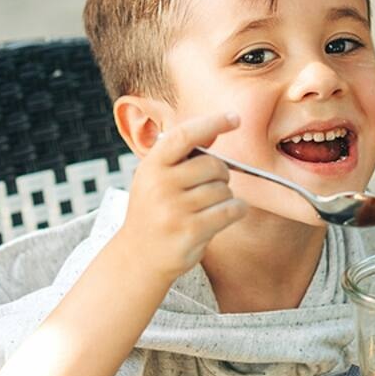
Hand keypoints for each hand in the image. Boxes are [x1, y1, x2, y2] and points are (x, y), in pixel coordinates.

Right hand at [118, 112, 248, 280]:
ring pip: (224, 189)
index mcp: (151, 166)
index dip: (213, 123)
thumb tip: (215, 129)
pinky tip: (225, 215)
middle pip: (214, 165)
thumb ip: (183, 156)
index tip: (235, 118)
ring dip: (225, 197)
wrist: (137, 257)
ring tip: (207, 207)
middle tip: (210, 187)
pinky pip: (231, 210)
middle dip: (221, 175)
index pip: (185, 135)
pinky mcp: (191, 231)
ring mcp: (174, 210)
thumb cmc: (154, 211)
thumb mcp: (156, 178)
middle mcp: (160, 185)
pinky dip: (236, 210)